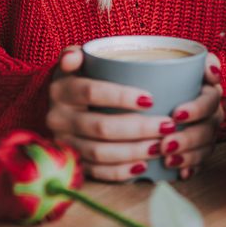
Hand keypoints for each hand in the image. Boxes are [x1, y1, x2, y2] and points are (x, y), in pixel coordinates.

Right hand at [46, 46, 223, 181]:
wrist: (59, 104)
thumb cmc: (81, 78)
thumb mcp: (76, 61)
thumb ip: (76, 54)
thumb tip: (74, 57)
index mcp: (61, 89)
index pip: (91, 92)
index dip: (121, 96)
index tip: (151, 99)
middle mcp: (58, 118)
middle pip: (101, 127)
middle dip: (138, 128)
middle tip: (167, 126)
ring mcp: (64, 143)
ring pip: (100, 153)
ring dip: (134, 151)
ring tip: (161, 146)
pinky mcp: (72, 162)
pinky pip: (96, 172)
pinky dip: (121, 172)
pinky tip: (143, 167)